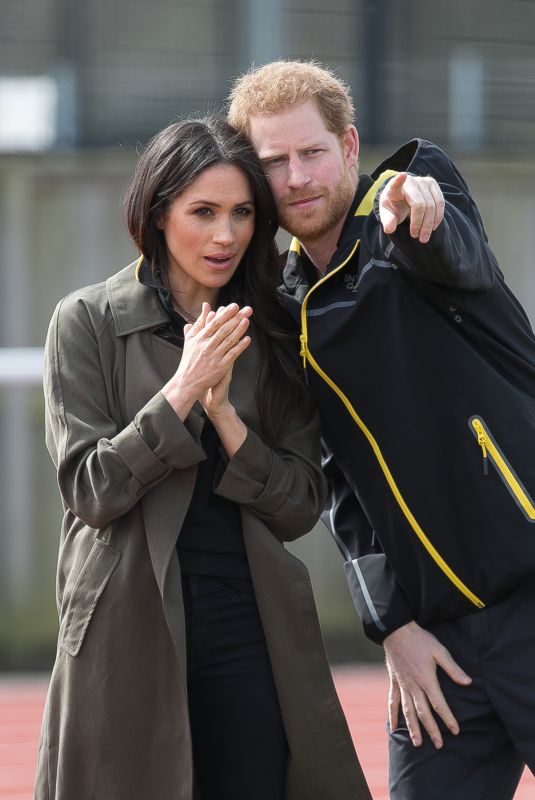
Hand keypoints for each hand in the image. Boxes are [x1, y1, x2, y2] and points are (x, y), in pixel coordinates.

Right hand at [162, 302, 251, 418]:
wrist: (187, 382)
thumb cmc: (189, 360)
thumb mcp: (190, 339)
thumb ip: (199, 322)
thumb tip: (205, 306)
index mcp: (200, 339)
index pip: (214, 323)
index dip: (225, 314)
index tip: (235, 306)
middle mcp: (207, 346)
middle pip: (223, 329)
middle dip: (236, 318)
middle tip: (247, 310)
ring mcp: (214, 356)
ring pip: (229, 341)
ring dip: (239, 330)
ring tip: (247, 321)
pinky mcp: (220, 367)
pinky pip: (232, 355)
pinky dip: (240, 347)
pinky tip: (247, 340)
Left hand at [379, 172, 444, 242]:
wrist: (403, 198)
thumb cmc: (394, 206)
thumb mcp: (387, 214)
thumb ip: (388, 221)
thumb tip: (389, 229)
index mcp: (394, 188)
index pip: (396, 183)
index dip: (399, 180)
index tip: (402, 176)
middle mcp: (410, 181)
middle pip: (420, 204)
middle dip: (420, 224)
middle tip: (417, 237)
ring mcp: (423, 181)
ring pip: (433, 205)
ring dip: (429, 224)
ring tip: (424, 237)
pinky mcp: (433, 184)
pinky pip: (440, 203)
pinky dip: (437, 218)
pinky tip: (432, 228)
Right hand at [384, 621, 471, 748]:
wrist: (396, 630)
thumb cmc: (420, 639)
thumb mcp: (440, 650)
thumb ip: (453, 668)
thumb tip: (468, 682)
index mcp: (426, 680)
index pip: (439, 704)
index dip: (448, 719)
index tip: (455, 730)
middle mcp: (413, 686)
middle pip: (423, 713)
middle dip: (432, 730)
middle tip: (439, 745)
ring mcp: (402, 685)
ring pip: (408, 711)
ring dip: (413, 728)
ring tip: (418, 743)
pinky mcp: (394, 682)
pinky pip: (392, 701)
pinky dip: (392, 715)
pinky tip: (393, 727)